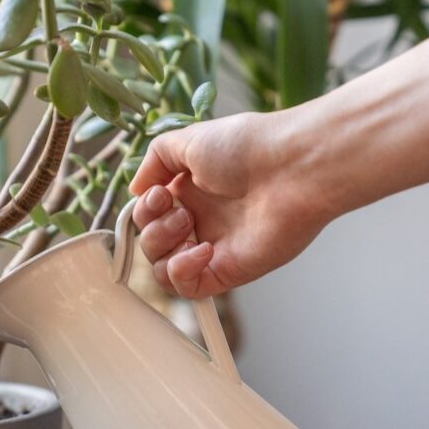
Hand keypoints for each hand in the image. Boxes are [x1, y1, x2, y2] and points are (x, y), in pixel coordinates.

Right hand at [129, 111, 336, 297]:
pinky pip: (187, 289)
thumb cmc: (249, 148)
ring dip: (162, 247)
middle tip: (178, 208)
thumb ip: (154, 160)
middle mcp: (200, 220)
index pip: (148, 215)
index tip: (158, 194)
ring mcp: (213, 248)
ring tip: (189, 225)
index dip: (144, 210)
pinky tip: (202, 250)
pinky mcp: (228, 271)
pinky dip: (182, 272)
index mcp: (190, 191)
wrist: (291, 168)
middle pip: (150, 243)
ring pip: (162, 269)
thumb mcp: (188, 139)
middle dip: (152, 227)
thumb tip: (136, 188)